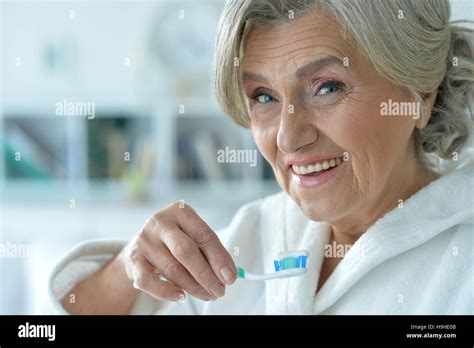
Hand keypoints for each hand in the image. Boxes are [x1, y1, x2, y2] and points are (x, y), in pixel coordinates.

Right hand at [121, 202, 236, 301]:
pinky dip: (166, 291)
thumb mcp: (192, 237)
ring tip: (207, 295)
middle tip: (219, 291)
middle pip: (186, 251)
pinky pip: (149, 281)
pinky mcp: (133, 259)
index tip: (230, 277)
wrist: (140, 247)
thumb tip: (228, 274)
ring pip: (172, 269)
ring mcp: (144, 240)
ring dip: (193, 287)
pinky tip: (180, 296)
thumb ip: (210, 252)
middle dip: (206, 274)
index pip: (203, 235)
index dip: (219, 258)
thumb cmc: (175, 241)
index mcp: (180, 211)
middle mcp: (160, 222)